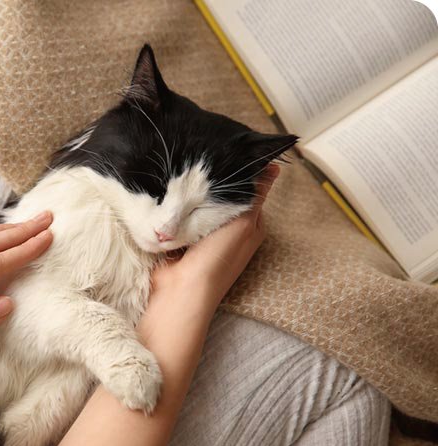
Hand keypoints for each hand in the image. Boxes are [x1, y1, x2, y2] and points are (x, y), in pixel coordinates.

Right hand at [139, 165, 278, 346]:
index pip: (251, 192)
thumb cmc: (218, 259)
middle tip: (204, 165)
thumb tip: (273, 166)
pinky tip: (173, 197)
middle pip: (224, 197)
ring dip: (194, 196)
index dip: (242, 175)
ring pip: (202, 204)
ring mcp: (205, 235)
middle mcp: (229, 231)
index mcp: (251, 227)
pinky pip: (182, 215)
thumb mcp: (245, 222)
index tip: (229, 154)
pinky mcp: (182, 238)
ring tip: (186, 178)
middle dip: (215, 185)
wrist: (181, 289)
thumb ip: (256, 194)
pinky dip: (178, 208)